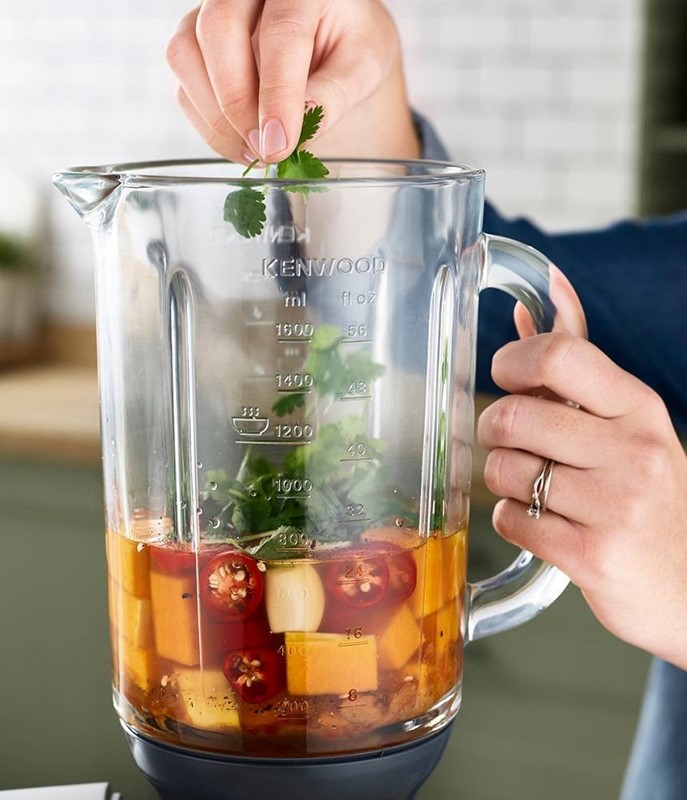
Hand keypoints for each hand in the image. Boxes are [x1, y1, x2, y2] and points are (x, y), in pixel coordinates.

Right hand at [166, 0, 419, 162]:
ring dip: (216, 116)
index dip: (278, 93)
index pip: (282, 31)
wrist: (332, 41)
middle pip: (219, 29)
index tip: (280, 143)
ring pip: (187, 55)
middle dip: (237, 102)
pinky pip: (184, 83)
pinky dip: (209, 123)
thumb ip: (336, 93)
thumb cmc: (348, 46)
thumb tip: (302, 120)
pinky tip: (242, 142)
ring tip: (255, 151)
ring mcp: (214, 11)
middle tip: (265, 150)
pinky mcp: (195, 41)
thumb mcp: (363, 67)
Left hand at [478, 269, 686, 667]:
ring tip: (535, 488)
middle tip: (512, 442)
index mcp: (638, 407)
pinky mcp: (592, 556)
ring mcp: (616, 506)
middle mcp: (633, 451)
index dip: (511, 362)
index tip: (507, 377)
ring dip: (503, 480)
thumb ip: (577, 363)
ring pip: (503, 471)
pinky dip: (512, 520)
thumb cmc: (649, 493)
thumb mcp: (627, 422)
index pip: (558, 355)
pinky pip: (510, 520)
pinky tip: (542, 522)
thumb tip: (540, 298)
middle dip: (494, 431)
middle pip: (512, 416)